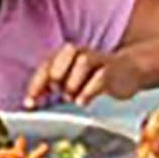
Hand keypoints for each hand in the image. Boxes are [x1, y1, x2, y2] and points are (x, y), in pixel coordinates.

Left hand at [24, 44, 141, 107]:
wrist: (129, 69)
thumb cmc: (94, 77)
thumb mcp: (72, 80)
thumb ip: (53, 87)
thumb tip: (31, 102)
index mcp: (66, 55)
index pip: (46, 67)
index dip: (36, 86)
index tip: (29, 104)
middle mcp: (80, 53)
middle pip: (63, 59)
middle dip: (56, 78)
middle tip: (59, 92)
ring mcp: (98, 60)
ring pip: (82, 63)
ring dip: (73, 83)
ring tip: (71, 97)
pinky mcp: (112, 70)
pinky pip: (100, 77)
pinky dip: (89, 90)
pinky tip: (83, 102)